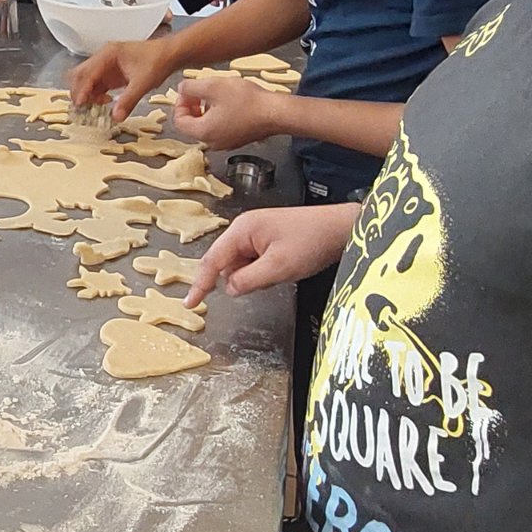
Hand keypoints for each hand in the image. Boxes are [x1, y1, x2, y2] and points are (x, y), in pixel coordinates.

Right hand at [67, 38, 175, 121]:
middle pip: (79, 75)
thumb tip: (116, 117)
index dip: (81, 89)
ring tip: (95, 108)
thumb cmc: (158, 60)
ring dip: (86, 95)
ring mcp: (105, 66)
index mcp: (108, 54)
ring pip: (85, 81)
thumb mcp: (143, 82)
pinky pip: (95, 86)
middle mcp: (103, 58)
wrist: (169, 55)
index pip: (87, 72)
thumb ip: (128, 100)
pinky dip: (95, 96)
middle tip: (83, 109)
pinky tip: (104, 103)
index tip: (80, 104)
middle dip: (79, 92)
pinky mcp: (109, 75)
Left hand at [173, 78, 283, 150]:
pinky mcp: (238, 139)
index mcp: (203, 132)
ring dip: (205, 110)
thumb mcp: (213, 86)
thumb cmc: (247, 101)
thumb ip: (190, 87)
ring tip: (215, 94)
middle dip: (192, 106)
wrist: (276, 113)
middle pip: (191, 125)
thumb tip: (181, 88)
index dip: (180, 103)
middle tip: (200, 91)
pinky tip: (229, 102)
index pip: (178, 121)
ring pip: (206, 126)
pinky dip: (218, 115)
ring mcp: (226, 143)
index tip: (188, 91)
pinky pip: (220, 128)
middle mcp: (213, 142)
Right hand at [186, 204, 360, 305]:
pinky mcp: (268, 240)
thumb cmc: (312, 241)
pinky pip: (255, 262)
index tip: (190, 303)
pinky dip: (265, 272)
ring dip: (256, 276)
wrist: (341, 228)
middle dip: (241, 278)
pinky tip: (285, 269)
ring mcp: (257, 234)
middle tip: (268, 279)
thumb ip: (248, 280)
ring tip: (284, 270)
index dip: (200, 284)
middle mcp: (245, 230)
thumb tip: (228, 289)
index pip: (212, 261)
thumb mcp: (279, 267)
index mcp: (242, 230)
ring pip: (242, 265)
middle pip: (227, 263)